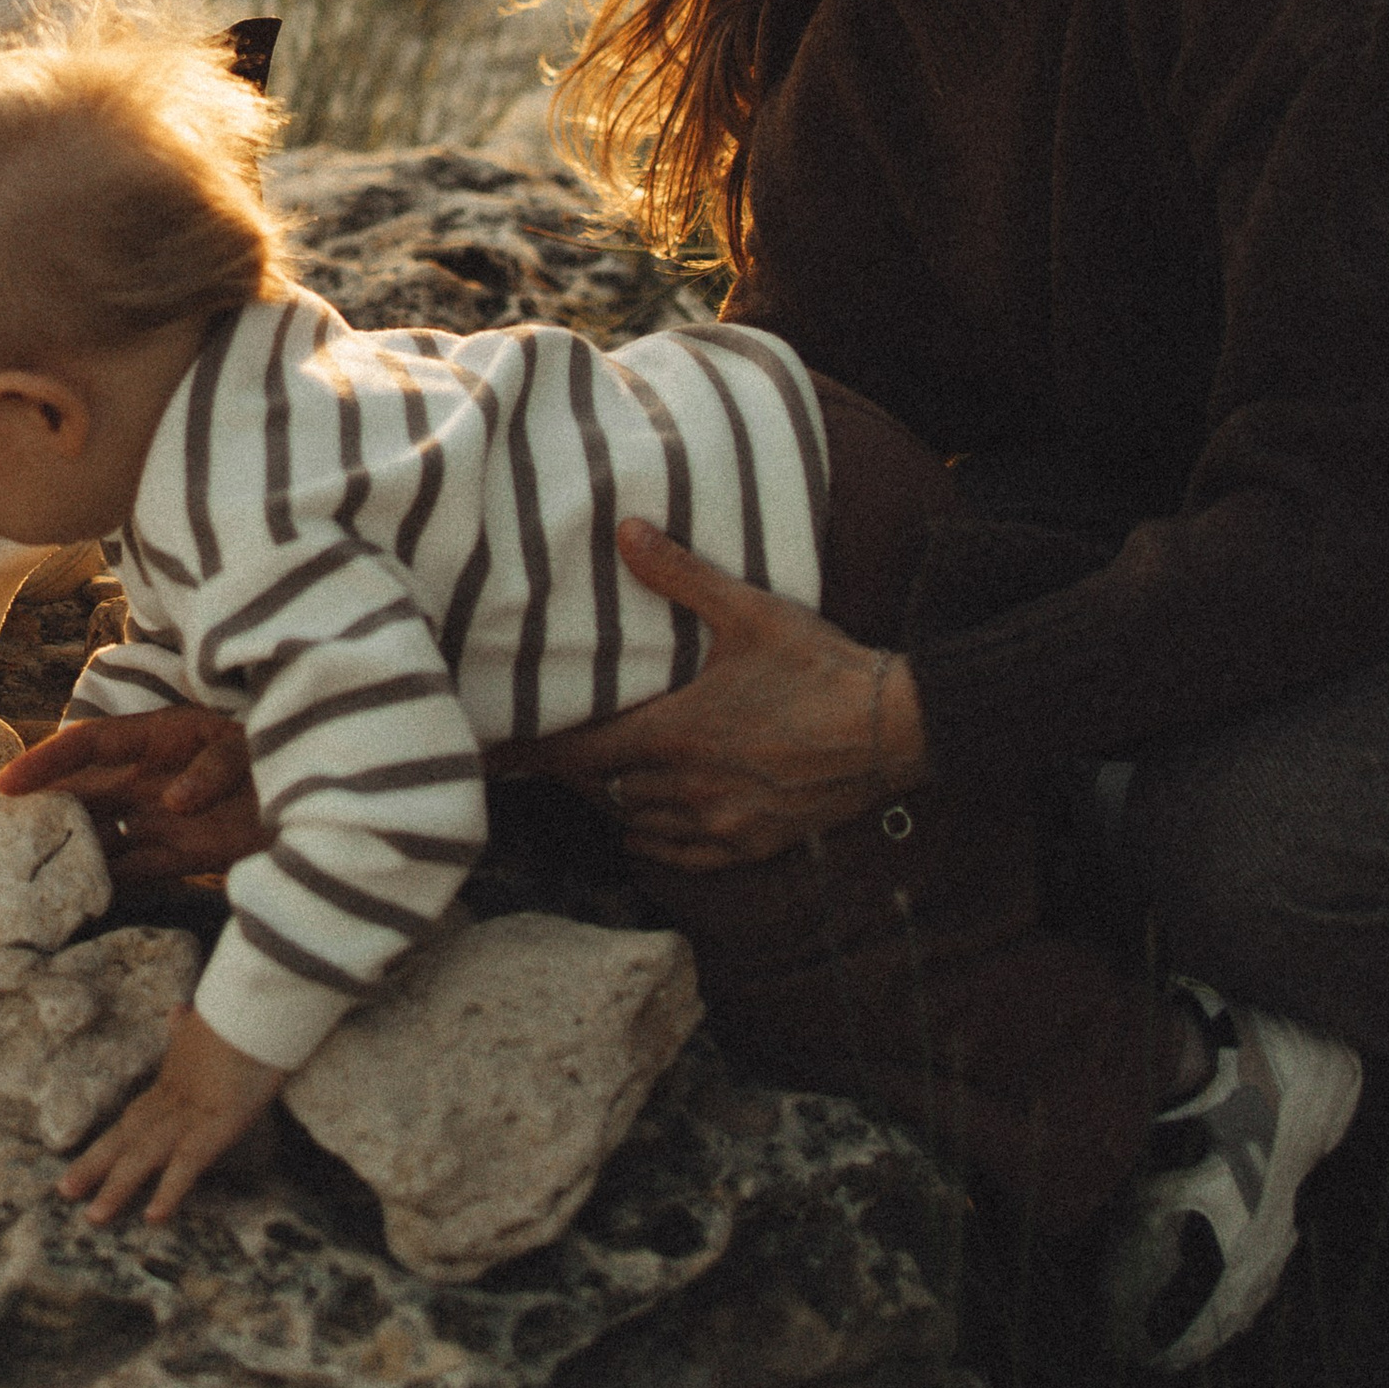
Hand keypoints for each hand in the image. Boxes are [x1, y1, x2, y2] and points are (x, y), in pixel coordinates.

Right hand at [0, 709, 262, 883]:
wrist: (329, 796)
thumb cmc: (284, 751)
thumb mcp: (251, 747)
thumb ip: (214, 767)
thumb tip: (174, 801)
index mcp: (160, 738)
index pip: (90, 745)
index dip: (47, 762)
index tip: (7, 785)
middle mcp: (153, 777)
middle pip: (86, 795)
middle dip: (44, 814)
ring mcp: (166, 817)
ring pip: (105, 837)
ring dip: (73, 855)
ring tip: (29, 883)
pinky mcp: (186, 853)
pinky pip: (137, 869)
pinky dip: (111, 886)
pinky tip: (83, 906)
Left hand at [59, 1006, 287, 1226]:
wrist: (255, 1008)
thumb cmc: (238, 1017)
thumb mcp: (206, 1024)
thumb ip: (187, 1027)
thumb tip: (177, 1010)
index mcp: (170, 1083)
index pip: (131, 1119)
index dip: (106, 1143)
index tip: (82, 1164)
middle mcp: (171, 1100)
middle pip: (126, 1136)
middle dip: (95, 1165)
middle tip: (64, 1191)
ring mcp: (190, 1114)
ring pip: (145, 1154)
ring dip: (118, 1185)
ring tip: (95, 1216)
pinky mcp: (215, 1125)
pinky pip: (187, 1163)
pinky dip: (169, 1189)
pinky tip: (153, 1217)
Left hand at [515, 522, 928, 868]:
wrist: (891, 728)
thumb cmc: (818, 665)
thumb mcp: (748, 611)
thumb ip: (680, 576)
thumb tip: (626, 530)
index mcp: (676, 734)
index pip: (579, 754)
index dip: (533, 756)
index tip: (497, 756)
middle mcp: (688, 788)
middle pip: (604, 791)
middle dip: (576, 773)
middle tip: (552, 753)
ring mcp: (720, 824)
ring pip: (639, 824)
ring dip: (614, 803)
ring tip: (599, 779)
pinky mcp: (751, 845)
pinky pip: (680, 857)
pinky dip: (654, 843)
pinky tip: (646, 828)